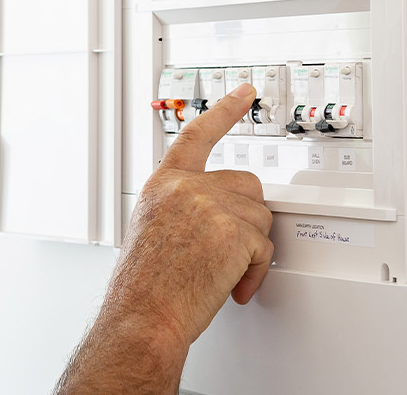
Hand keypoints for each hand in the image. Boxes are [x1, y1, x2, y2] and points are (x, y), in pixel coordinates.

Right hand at [56, 83, 272, 393]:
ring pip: (260, 218)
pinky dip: (254, 273)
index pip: (197, 134)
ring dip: (249, 249)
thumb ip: (180, 206)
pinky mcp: (234, 231)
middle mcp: (185, 187)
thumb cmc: (142, 286)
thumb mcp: (149, 229)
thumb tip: (214, 213)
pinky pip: (265, 249)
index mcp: (163, 184)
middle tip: (230, 248)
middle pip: (247, 184)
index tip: (244, 92)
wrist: (141, 315)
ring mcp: (210, 206)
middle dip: (247, 217)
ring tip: (220, 272)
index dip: (224, 111)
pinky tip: (231, 286)